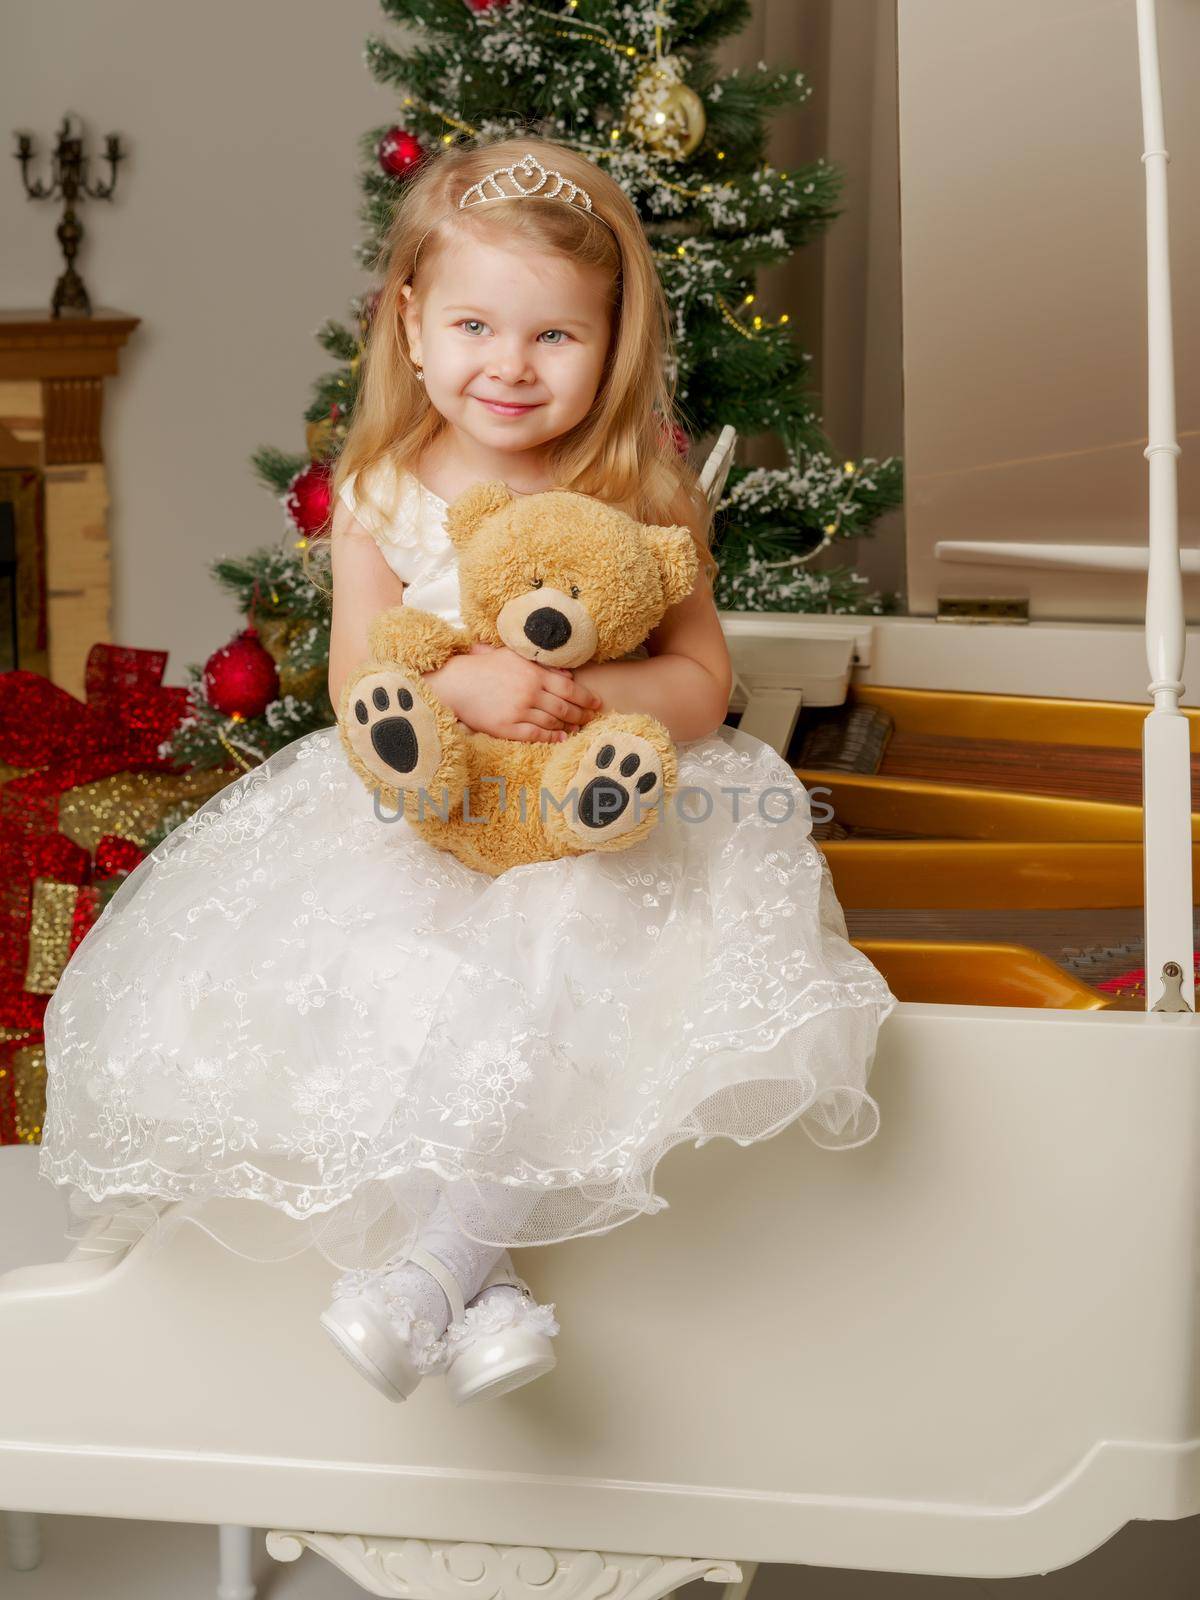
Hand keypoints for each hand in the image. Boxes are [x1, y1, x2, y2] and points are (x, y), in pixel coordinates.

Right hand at [424, 642, 603, 742]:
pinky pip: (535, 735)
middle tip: (591, 719)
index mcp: (533, 673)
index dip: (586, 698)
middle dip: (581, 714)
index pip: (569, 688)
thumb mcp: (514, 657)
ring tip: (577, 728)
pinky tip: (560, 738)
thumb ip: (542, 664)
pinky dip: (551, 738)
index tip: (597, 704)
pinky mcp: (507, 727)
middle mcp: (529, 691)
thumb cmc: (484, 667)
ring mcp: (518, 710)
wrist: (456, 683)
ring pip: (552, 722)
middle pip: (564, 707)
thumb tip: (567, 674)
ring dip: (568, 726)